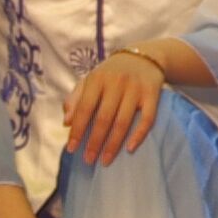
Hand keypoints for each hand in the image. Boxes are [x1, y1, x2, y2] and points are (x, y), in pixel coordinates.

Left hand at [67, 48, 168, 166]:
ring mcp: (135, 88)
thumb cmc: (111, 73)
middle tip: (88, 160)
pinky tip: (130, 149)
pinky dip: (139, 135)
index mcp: (98, 79)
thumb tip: (65, 122)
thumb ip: (76, 99)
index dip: (77, 129)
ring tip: (105, 160)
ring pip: (123, 121)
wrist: (144, 56)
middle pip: (104, 118)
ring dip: (113, 144)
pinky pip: (147, 119)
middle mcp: (116, 82)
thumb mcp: (91, 80)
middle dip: (94, 141)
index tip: (71, 149)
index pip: (85, 108)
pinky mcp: (152, 94)